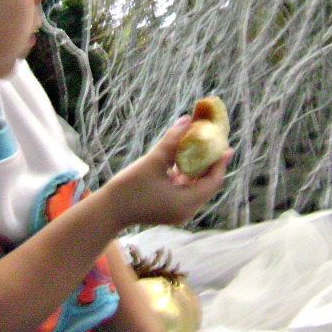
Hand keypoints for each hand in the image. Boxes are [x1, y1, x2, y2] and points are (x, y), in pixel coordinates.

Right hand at [105, 118, 231, 229]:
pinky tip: (185, 158)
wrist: (107, 211)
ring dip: (198, 167)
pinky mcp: (169, 208)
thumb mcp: (152, 162)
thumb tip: (187, 120)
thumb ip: (171, 141)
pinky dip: (186, 175)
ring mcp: (178, 211)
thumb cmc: (128, 189)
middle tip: (214, 142)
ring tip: (202, 146)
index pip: (212, 181)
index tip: (224, 143)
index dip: (219, 162)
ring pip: (195, 186)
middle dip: (210, 162)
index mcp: (186, 203)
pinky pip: (184, 190)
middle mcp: (186, 210)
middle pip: (206, 184)